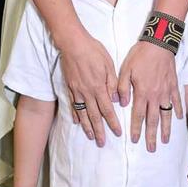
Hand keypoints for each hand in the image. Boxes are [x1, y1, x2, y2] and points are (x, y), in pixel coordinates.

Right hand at [58, 29, 120, 146]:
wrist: (72, 43)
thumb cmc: (93, 50)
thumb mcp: (108, 64)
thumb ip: (112, 83)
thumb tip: (116, 100)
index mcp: (99, 87)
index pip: (107, 110)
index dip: (112, 123)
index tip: (117, 133)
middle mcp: (87, 92)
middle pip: (94, 116)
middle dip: (99, 131)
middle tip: (102, 143)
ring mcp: (77, 90)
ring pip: (82, 113)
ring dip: (87, 127)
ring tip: (90, 137)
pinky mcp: (69, 87)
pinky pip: (73, 104)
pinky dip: (75, 115)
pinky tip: (77, 122)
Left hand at [118, 40, 182, 151]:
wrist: (159, 43)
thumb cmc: (140, 55)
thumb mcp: (125, 69)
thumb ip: (122, 87)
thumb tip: (122, 103)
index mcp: (142, 92)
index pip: (137, 115)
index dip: (136, 129)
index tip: (134, 140)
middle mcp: (155, 95)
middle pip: (153, 120)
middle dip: (152, 135)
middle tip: (152, 149)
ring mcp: (166, 91)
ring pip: (166, 114)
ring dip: (166, 129)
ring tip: (165, 140)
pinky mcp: (174, 85)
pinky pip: (177, 101)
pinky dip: (178, 111)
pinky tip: (179, 119)